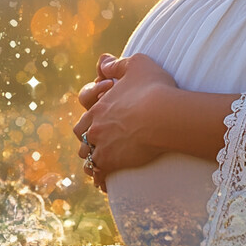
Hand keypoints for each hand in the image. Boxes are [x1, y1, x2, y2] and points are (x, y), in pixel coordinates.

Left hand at [73, 52, 178, 191]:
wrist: (164, 115)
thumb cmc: (154, 87)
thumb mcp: (137, 63)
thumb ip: (118, 64)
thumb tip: (103, 62)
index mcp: (99, 107)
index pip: (83, 119)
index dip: (90, 122)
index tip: (99, 125)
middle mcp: (95, 128)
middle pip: (81, 140)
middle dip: (88, 143)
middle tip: (99, 145)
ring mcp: (103, 148)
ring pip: (88, 161)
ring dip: (93, 162)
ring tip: (103, 165)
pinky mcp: (113, 164)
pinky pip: (101, 177)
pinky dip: (102, 180)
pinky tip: (108, 184)